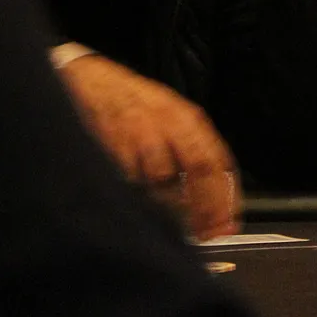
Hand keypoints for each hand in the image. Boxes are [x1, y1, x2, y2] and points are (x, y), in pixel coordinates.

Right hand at [56, 54, 240, 240]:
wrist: (89, 81)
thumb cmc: (133, 103)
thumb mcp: (171, 116)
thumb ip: (191, 148)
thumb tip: (212, 194)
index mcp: (188, 118)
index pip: (218, 160)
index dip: (226, 197)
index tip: (227, 225)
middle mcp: (169, 124)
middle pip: (200, 169)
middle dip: (206, 208)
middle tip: (207, 235)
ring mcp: (140, 135)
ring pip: (162, 183)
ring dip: (169, 209)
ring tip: (170, 224)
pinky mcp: (112, 148)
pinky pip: (130, 185)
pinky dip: (137, 200)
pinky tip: (137, 206)